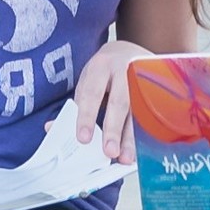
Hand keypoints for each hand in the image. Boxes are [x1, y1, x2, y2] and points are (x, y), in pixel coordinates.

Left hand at [70, 38, 148, 161]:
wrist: (129, 51)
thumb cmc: (105, 72)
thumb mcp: (88, 81)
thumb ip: (76, 105)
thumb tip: (52, 129)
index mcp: (101, 66)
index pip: (92, 93)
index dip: (87, 117)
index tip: (83, 139)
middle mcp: (124, 70)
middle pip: (120, 102)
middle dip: (114, 129)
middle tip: (109, 152)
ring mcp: (143, 79)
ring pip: (139, 111)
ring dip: (132, 137)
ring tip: (126, 158)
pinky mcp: (157, 89)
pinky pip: (152, 114)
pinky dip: (145, 134)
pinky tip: (141, 150)